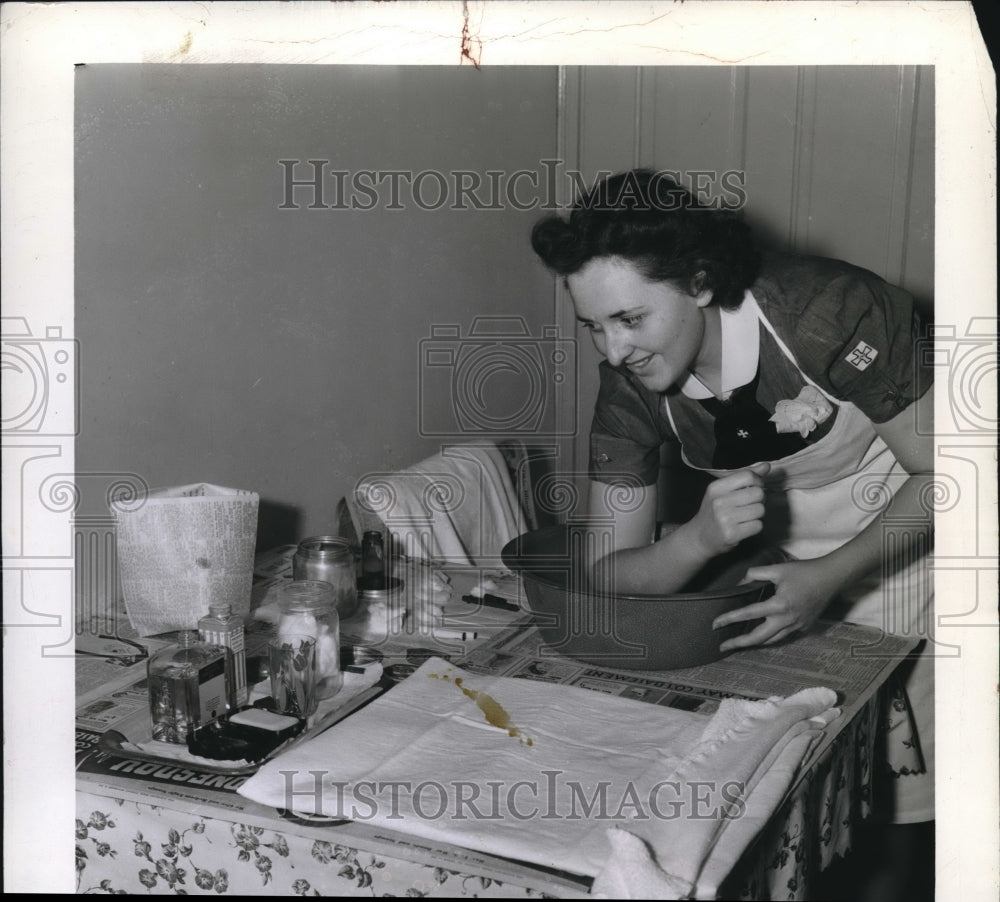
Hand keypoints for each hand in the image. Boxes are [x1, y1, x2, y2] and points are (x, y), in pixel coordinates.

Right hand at [689, 462, 769, 556]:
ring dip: (757, 514)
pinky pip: (758, 525)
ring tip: (746, 516)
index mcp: (716, 487)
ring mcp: (724, 519)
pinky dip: (755, 526)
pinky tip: (744, 527)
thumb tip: (766, 465)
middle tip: (750, 504)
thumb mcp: (723, 491)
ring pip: (760, 510)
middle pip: (758, 493)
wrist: (700, 537)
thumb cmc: (714, 511)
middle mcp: (719, 502)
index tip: (754, 488)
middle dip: (759, 499)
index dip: (758, 482)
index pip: (748, 476)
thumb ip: (744, 478)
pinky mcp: (732, 534)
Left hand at [712, 556, 841, 651]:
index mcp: (779, 605)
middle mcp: (787, 619)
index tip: (715, 624)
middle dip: (739, 643)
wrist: (831, 578)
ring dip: (754, 643)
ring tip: (739, 643)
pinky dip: (770, 638)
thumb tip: (741, 582)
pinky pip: (783, 636)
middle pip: (758, 638)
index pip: (748, 614)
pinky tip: (762, 635)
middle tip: (723, 646)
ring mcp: (797, 626)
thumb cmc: (804, 571)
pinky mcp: (804, 627)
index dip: (729, 619)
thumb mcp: (777, 569)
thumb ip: (755, 574)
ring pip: (771, 640)